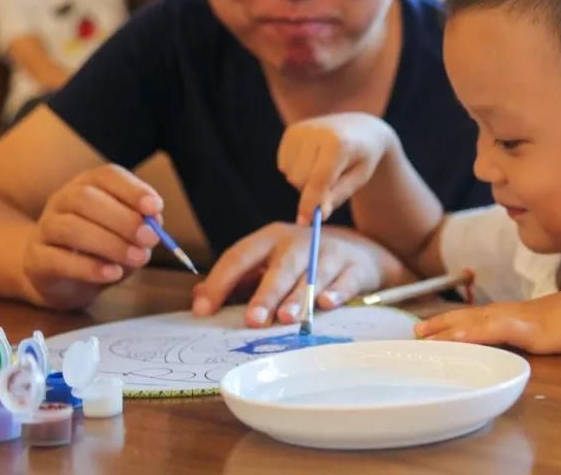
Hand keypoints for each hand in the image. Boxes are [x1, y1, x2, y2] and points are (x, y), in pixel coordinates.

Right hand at [24, 164, 162, 309]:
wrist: (56, 275)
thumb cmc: (100, 246)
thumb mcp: (126, 233)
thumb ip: (141, 226)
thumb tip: (154, 223)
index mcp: (88, 184)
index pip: (107, 176)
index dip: (133, 190)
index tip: (155, 207)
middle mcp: (63, 200)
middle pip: (86, 198)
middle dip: (123, 218)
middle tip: (150, 238)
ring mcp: (45, 228)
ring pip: (71, 228)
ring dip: (110, 244)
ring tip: (138, 258)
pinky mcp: (36, 260)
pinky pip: (59, 260)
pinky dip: (89, 268)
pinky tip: (112, 274)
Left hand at [191, 223, 406, 327]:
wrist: (361, 252)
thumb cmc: (305, 261)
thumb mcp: (270, 262)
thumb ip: (238, 279)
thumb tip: (199, 296)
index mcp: (271, 239)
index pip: (240, 256)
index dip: (220, 283)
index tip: (203, 310)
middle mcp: (299, 241)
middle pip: (280, 267)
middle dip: (266, 294)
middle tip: (253, 320)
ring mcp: (330, 253)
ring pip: (313, 275)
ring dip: (299, 296)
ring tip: (286, 318)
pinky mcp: (356, 268)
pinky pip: (346, 281)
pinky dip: (337, 293)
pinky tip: (326, 304)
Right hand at [278, 113, 395, 224]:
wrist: (361, 128)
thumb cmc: (362, 158)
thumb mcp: (358, 179)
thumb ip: (337, 196)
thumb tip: (315, 216)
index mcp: (339, 143)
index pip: (319, 180)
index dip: (311, 203)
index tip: (305, 222)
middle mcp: (317, 132)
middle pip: (301, 180)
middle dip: (313, 190)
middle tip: (332, 183)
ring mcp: (301, 129)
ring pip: (290, 175)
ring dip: (305, 181)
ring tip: (325, 169)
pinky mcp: (291, 131)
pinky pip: (284, 166)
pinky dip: (296, 170)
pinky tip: (314, 160)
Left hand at [414, 287, 560, 354]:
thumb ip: (552, 331)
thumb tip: (546, 339)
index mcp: (526, 314)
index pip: (485, 316)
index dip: (459, 320)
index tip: (437, 326)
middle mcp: (519, 313)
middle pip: (472, 315)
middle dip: (443, 324)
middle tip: (415, 331)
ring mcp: (524, 319)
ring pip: (477, 321)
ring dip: (448, 329)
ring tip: (423, 337)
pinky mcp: (533, 329)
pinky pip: (498, 330)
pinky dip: (475, 333)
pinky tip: (457, 338)